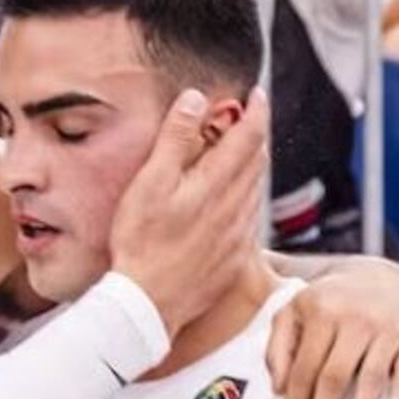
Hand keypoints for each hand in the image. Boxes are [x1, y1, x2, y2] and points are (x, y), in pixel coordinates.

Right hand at [108, 86, 270, 335]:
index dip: (256, 111)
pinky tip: (230, 202)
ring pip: (255, 190)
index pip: (248, 137)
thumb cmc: (141, 243)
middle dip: (255, 135)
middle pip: (257, 162)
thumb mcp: (149, 182)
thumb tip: (196, 100)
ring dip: (251, 167)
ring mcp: (238, 235)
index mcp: (215, 184)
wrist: (148, 304)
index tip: (257, 94)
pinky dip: (244, 199)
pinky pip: (249, 219)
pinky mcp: (234, 259)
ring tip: (237, 155)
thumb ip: (175, 138)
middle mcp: (235, 208)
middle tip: (246, 119)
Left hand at [266, 261, 398, 398]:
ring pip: (371, 377)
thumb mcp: (294, 311)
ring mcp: (385, 328)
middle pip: (335, 378)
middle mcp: (354, 319)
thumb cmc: (328, 302)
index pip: (305, 369)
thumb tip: (279, 389)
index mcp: (320, 312)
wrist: (378, 275)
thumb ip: (278, 346)